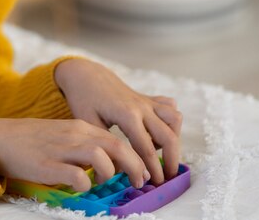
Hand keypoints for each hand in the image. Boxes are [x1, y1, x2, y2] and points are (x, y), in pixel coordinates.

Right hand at [0, 118, 150, 191]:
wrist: (0, 138)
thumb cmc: (32, 140)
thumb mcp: (63, 135)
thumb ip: (84, 144)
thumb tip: (110, 162)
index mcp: (79, 128)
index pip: (117, 138)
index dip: (134, 156)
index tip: (140, 171)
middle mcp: (74, 135)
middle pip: (116, 145)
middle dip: (133, 165)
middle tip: (138, 181)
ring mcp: (61, 149)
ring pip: (100, 156)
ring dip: (109, 172)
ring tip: (104, 183)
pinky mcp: (47, 165)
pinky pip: (76, 174)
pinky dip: (85, 183)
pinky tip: (82, 187)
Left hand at [54, 58, 182, 184]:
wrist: (86, 74)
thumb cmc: (84, 99)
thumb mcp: (87, 123)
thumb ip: (104, 146)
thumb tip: (117, 171)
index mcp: (127, 115)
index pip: (146, 148)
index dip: (151, 169)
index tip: (152, 184)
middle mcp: (142, 107)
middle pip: (169, 136)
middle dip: (172, 159)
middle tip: (166, 177)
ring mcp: (147, 101)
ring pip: (175, 119)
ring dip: (173, 138)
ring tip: (160, 152)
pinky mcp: (148, 98)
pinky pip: (169, 108)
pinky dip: (170, 122)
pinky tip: (158, 132)